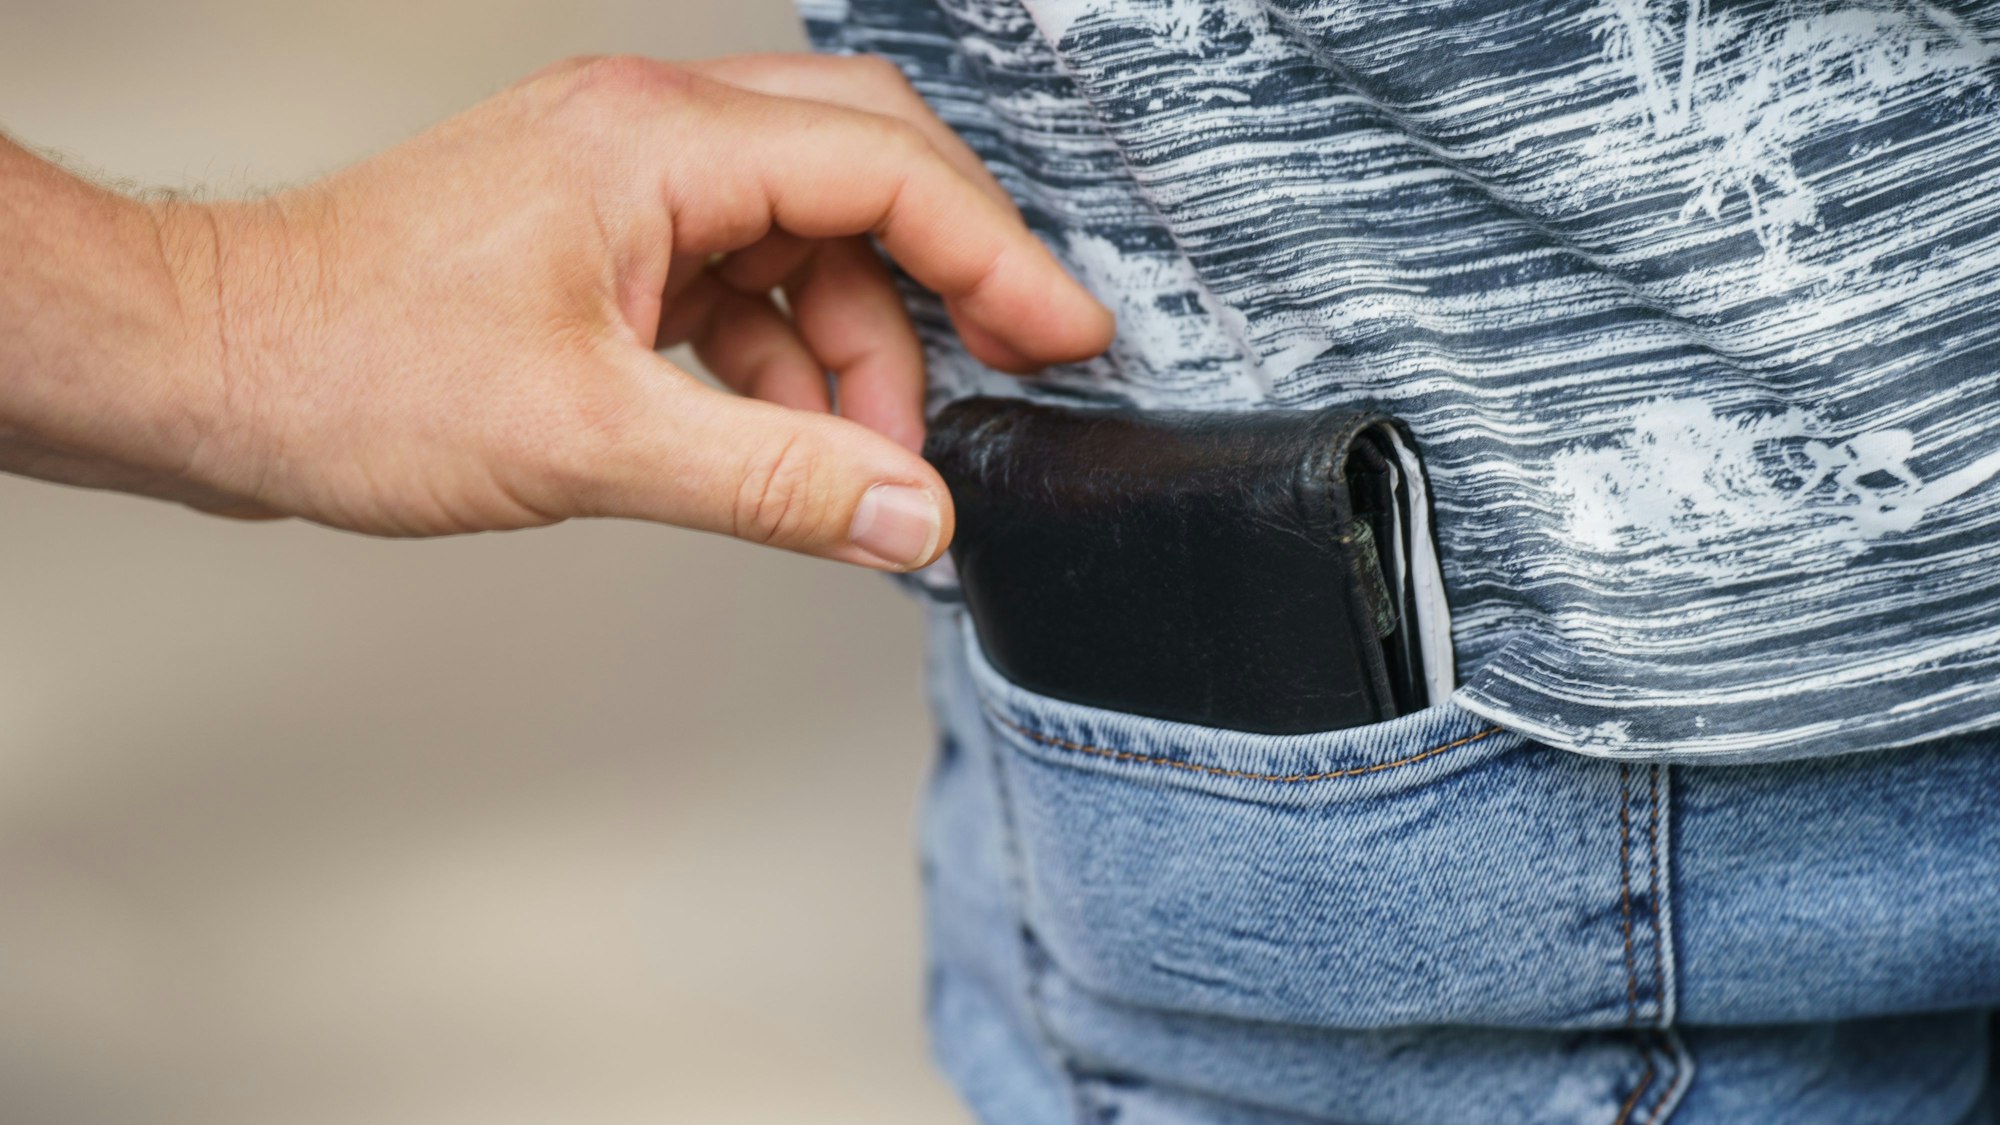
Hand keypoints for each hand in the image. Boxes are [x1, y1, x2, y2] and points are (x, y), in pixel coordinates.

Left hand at [0, 54, 1112, 568]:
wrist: (207, 368)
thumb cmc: (346, 366)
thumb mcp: (590, 439)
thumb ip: (776, 478)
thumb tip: (914, 514)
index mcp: (659, 141)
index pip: (887, 170)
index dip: (1000, 255)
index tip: (1068, 335)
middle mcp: (651, 134)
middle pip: (865, 171)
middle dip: (947, 280)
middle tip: (1016, 370)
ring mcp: (626, 183)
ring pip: (805, 240)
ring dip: (854, 349)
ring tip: (862, 463)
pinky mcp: (602, 239)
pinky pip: (739, 284)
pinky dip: (781, 363)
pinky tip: (785, 443)